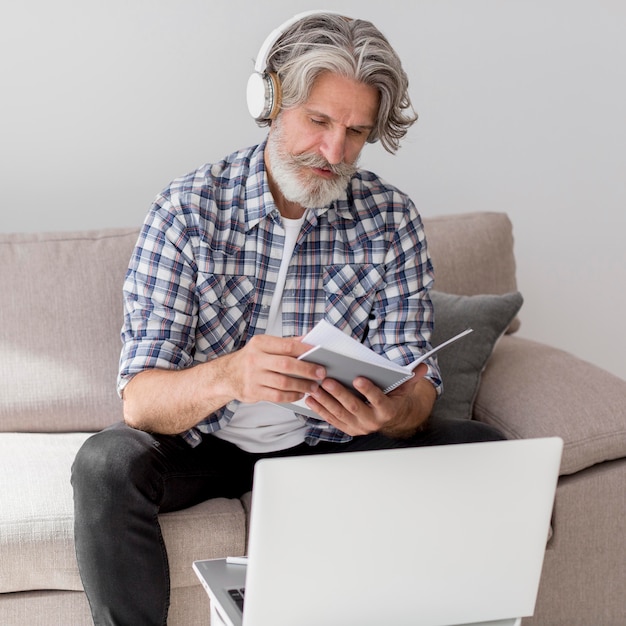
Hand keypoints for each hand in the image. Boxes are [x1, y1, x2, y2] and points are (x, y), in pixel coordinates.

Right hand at [222, 335, 326, 404]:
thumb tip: (309, 339)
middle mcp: (255, 359)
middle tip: (320, 373)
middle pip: (287, 364)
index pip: (287, 345)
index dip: (305, 350)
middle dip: (307, 370)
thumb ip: (286, 343)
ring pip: (283, 382)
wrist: (226, 375)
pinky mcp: (253, 392)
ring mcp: (253, 377)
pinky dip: (292, 396)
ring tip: (313, 386)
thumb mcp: (264, 346)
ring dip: (302, 385)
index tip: (319, 354)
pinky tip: (299, 394)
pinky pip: (277, 396)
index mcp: (260, 343)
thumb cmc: (251, 359)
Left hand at [304, 363, 434, 437]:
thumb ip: (411, 376)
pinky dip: (320, 409)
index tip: (358, 378)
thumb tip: (422, 366)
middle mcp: (373, 422)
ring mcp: (359, 427)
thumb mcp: (404, 387)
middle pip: (354, 407)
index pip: (378, 399)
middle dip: (339, 393)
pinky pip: (332, 419)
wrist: (389, 418)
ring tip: (315, 388)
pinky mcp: (347, 429)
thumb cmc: (393, 398)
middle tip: (328, 380)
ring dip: (325, 401)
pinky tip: (311, 399)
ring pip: (339, 414)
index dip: (368, 390)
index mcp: (387, 410)